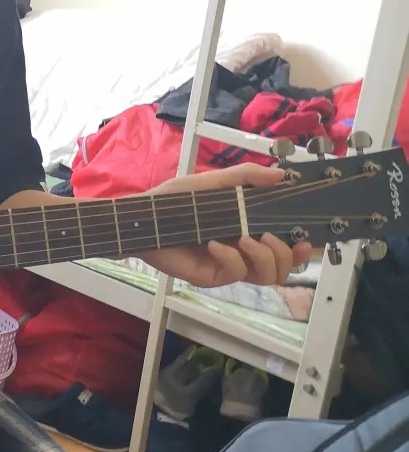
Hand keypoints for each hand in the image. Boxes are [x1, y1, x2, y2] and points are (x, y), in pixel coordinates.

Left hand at [141, 162, 311, 288]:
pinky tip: (214, 244)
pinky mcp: (212, 276)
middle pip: (282, 269)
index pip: (286, 248)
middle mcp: (244, 251)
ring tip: (246, 239)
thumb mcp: (213, 183)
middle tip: (269, 236)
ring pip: (266, 277)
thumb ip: (245, 177)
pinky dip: (231, 258)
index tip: (306, 239)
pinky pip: (235, 273)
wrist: (144, 218)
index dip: (302, 250)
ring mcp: (229, 266)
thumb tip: (280, 174)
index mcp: (249, 229)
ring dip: (263, 257)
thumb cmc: (175, 200)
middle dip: (285, 255)